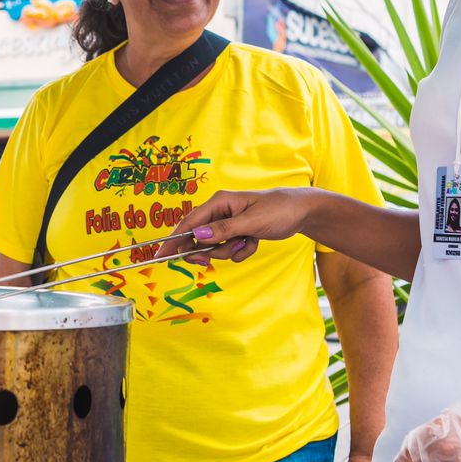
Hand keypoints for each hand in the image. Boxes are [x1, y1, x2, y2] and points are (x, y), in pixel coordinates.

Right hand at [162, 188, 320, 263]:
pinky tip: (254, 243)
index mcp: (218, 202)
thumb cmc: (278, 209)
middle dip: (210, 250)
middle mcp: (220, 212)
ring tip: (249, 241)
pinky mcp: (238, 233)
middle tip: (213, 259)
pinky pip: (230, 250)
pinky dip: (241, 251)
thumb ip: (224, 229)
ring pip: (216, 247)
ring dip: (231, 251)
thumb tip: (198, 235)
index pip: (188, 223)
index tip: (159, 255)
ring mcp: (229, 224)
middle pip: (199, 239)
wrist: (301, 212)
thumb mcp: (251, 221)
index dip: (172, 240)